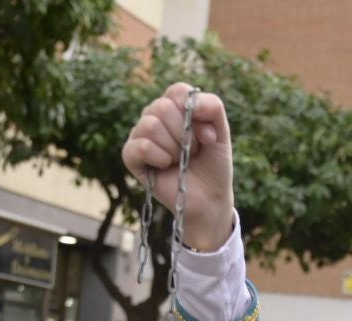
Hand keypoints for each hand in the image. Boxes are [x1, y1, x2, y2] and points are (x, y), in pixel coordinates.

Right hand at [122, 83, 234, 251]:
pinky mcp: (130, 155)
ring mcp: (140, 135)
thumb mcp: (221, 131)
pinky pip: (140, 146)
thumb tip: (191, 103)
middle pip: (162, 107)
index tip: (208, 137)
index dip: (194, 113)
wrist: (209, 197)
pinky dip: (159, 157)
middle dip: (185, 135)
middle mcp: (154, 116)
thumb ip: (212, 106)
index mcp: (174, 107)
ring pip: (150, 125)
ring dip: (173, 148)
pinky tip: (166, 166)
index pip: (177, 92)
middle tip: (193, 152)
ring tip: (180, 160)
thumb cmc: (213, 164)